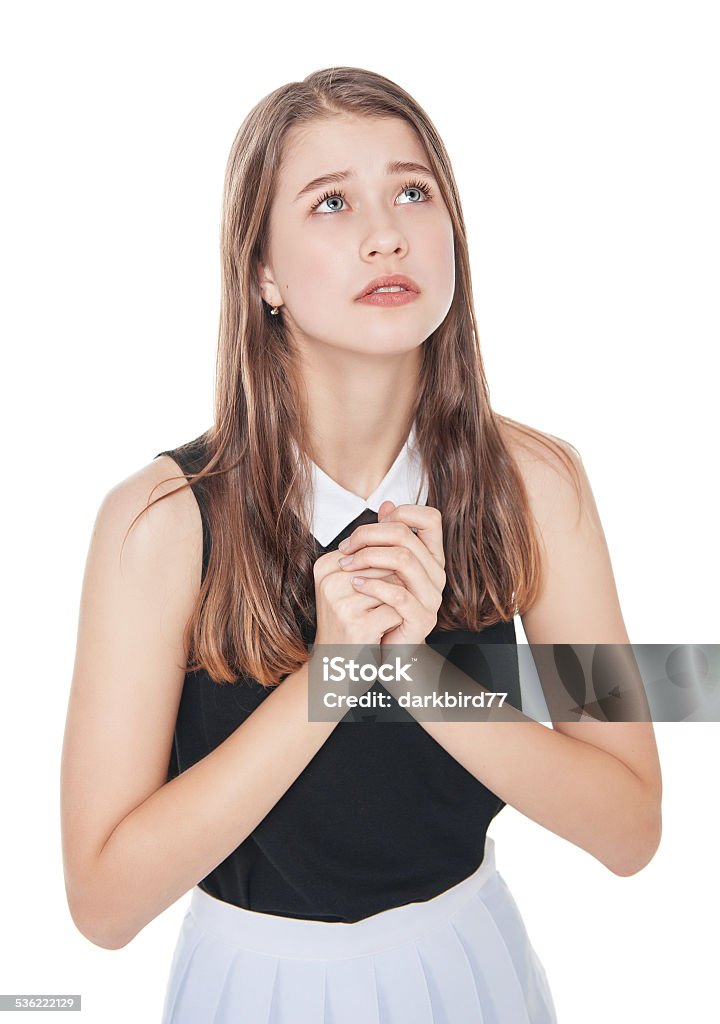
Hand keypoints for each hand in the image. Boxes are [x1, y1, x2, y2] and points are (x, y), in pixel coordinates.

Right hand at [313, 539, 403, 647]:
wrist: (336, 663)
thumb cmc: (347, 624)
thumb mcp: (349, 587)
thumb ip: (370, 563)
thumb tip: (403, 550)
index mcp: (326, 566)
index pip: (375, 550)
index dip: (384, 573)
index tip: (368, 594)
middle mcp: (330, 582)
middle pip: (387, 567)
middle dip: (392, 589)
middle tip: (375, 610)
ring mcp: (342, 604)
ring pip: (395, 588)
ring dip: (396, 605)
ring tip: (377, 620)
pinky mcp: (358, 625)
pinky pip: (397, 612)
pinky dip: (397, 622)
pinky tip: (381, 631)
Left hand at [335, 500, 445, 646]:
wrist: (383, 647)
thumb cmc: (380, 605)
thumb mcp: (382, 567)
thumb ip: (386, 538)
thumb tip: (386, 503)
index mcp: (431, 557)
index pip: (430, 518)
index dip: (401, 513)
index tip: (370, 527)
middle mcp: (437, 574)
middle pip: (406, 536)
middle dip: (368, 535)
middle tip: (345, 547)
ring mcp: (432, 597)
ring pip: (404, 560)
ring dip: (368, 557)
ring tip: (346, 566)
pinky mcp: (422, 620)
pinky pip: (398, 594)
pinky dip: (373, 586)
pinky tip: (355, 585)